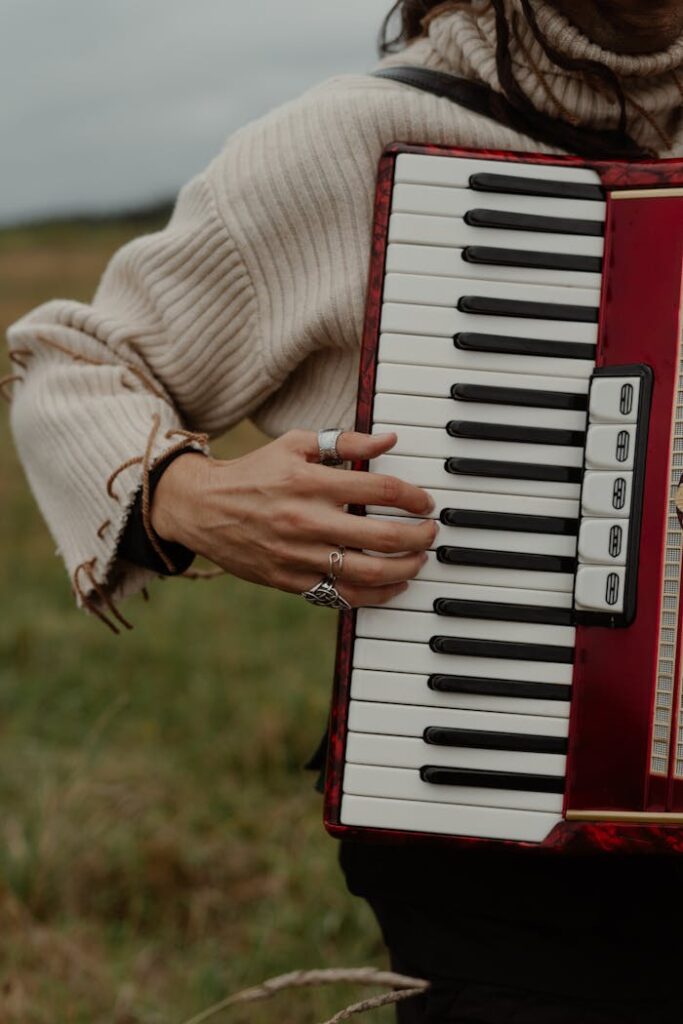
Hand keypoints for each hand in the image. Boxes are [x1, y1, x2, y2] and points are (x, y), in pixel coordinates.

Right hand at [150, 430, 436, 606]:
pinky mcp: (290, 581)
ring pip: (367, 572)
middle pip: (383, 535)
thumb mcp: (295, 445)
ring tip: (419, 560)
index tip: (426, 502)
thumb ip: (345, 442)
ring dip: (404, 568)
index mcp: (311, 483)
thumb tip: (389, 441)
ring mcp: (299, 555)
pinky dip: (374, 595)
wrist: (201, 508)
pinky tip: (393, 585)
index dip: (414, 496)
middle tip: (431, 532)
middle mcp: (307, 521)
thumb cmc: (255, 473)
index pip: (380, 489)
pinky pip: (341, 596)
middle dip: (419, 536)